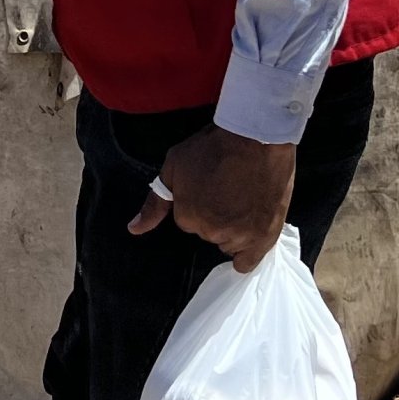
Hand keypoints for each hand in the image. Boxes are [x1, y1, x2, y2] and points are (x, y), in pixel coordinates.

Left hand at [127, 125, 296, 272]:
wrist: (255, 138)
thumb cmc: (212, 147)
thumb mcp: (174, 167)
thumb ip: (154, 203)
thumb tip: (134, 229)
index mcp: (187, 217)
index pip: (188, 220)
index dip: (198, 203)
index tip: (209, 186)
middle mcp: (211, 231)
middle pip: (209, 231)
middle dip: (214, 216)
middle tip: (228, 191)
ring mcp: (240, 236)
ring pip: (229, 242)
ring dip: (233, 229)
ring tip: (244, 203)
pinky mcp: (264, 236)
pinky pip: (249, 261)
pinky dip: (247, 253)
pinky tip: (247, 238)